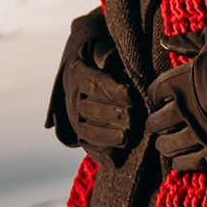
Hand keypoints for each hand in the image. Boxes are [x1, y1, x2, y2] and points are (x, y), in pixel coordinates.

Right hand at [51, 10, 140, 156]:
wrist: (80, 74)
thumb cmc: (100, 59)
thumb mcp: (100, 49)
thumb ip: (106, 53)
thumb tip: (109, 59)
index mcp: (79, 72)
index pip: (95, 83)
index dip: (114, 90)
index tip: (133, 96)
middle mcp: (72, 96)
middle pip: (91, 109)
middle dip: (114, 115)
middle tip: (134, 118)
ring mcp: (73, 117)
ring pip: (87, 129)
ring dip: (107, 136)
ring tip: (127, 137)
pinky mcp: (78, 133)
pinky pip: (87, 146)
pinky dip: (99, 153)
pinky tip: (115, 157)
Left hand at [145, 26, 206, 175]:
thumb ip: (188, 42)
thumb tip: (165, 41)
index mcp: (182, 80)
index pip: (155, 92)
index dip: (156, 95)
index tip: (161, 98)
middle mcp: (187, 108)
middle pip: (157, 122)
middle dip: (155, 123)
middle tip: (157, 124)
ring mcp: (203, 132)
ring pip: (169, 146)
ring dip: (164, 145)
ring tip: (165, 144)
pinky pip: (191, 163)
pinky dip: (181, 162)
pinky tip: (179, 160)